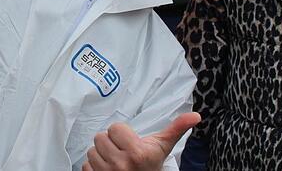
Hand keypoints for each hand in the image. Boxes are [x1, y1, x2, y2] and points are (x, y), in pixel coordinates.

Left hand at [83, 113, 201, 170]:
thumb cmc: (151, 166)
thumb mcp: (163, 148)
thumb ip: (176, 129)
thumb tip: (196, 116)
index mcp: (137, 153)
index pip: (114, 128)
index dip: (121, 134)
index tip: (130, 143)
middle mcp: (121, 164)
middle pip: (100, 138)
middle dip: (110, 144)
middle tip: (121, 152)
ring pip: (92, 151)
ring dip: (101, 155)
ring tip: (114, 161)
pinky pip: (85, 166)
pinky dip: (94, 168)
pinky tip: (106, 170)